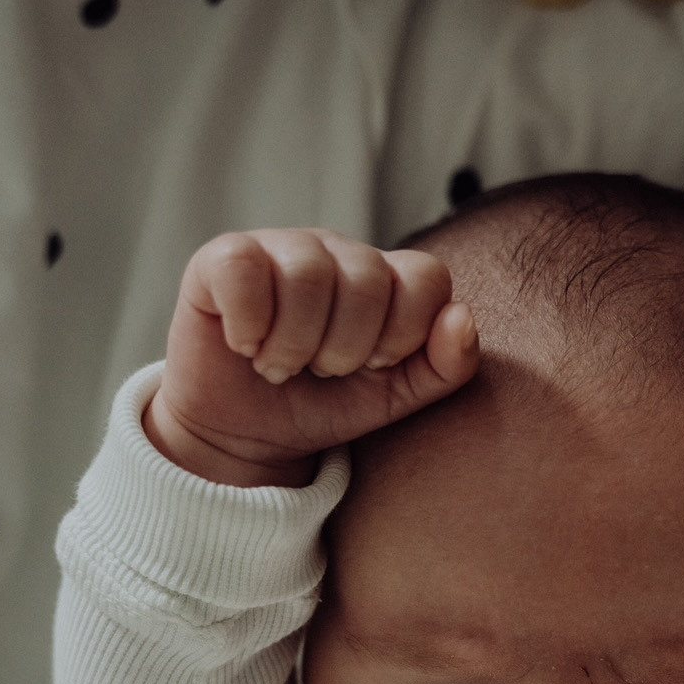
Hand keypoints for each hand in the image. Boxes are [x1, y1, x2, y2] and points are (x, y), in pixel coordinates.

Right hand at [146, 229, 480, 486]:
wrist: (246, 437)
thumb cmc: (323, 406)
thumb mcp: (394, 398)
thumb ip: (445, 366)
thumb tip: (462, 318)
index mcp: (385, 277)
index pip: (425, 277)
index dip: (404, 333)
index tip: (373, 366)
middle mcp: (336, 251)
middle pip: (366, 277)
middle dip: (345, 349)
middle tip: (320, 371)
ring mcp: (279, 247)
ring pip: (306, 272)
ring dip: (294, 343)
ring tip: (279, 365)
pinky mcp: (221, 258)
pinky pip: (245, 269)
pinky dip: (249, 324)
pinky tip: (245, 345)